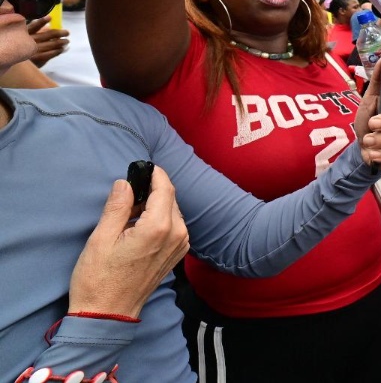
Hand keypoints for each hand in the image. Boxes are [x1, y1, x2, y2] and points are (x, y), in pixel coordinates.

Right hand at [26, 16, 68, 66]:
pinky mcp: (36, 59)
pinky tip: (61, 50)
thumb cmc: (21, 48)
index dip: (42, 22)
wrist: (17, 64)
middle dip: (59, 33)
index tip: (50, 17)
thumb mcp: (24, 37)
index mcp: (25, 34)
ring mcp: (32, 51)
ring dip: (61, 42)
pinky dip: (58, 51)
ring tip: (67, 41)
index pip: (34, 26)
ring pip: (52, 44)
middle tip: (67, 32)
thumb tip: (48, 27)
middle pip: (48, 35)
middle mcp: (28, 42)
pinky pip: (51, 54)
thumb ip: (34, 31)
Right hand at [67, 168, 189, 318]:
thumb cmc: (99, 278)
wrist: (108, 314)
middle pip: (170, 198)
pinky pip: (173, 226)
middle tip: (126, 196)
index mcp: (159, 228)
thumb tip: (125, 183)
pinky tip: (138, 228)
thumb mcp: (101, 238)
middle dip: (151, 191)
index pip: (165, 188)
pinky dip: (159, 220)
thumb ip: (117, 206)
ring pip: (172, 211)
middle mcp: (176, 235)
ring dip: (154, 206)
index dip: (154, 174)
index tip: (142, 167)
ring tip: (128, 216)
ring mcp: (180, 246)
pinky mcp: (177, 254)